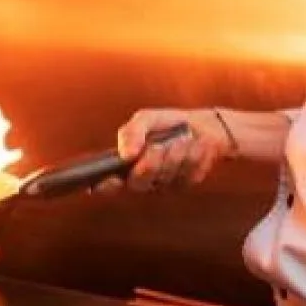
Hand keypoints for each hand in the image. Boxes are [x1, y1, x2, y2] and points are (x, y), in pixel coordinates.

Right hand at [94, 108, 234, 193]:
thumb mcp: (146, 120)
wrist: (201, 125)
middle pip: (138, 183)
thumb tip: (125, 155)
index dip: (104, 186)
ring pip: (165, 177)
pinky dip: (192, 156)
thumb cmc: (167, 123)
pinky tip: (195, 147)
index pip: (106, 184)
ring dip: (175, 154)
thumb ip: (131, 133)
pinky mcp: (185, 184)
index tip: (112, 179)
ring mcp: (163, 185)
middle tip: (158, 146)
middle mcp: (142, 179)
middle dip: (150, 163)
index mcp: (125, 165)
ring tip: (183, 139)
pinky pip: (186, 176)